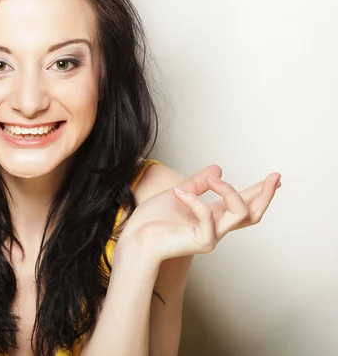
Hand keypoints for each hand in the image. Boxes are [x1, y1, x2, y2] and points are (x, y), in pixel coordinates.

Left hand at [116, 166, 280, 263]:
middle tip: (275, 177)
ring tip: (214, 180)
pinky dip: (195, 201)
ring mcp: (211, 236)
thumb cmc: (153, 220)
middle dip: (265, 195)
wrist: (135, 238)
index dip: (258, 192)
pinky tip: (180, 193)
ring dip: (230, 191)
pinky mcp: (202, 242)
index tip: (273, 178)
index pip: (241, 204)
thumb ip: (198, 183)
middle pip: (252, 214)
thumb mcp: (178, 193)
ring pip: (239, 213)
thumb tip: (218, 169)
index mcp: (211, 216)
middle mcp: (216, 227)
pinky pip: (208, 216)